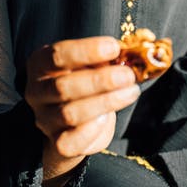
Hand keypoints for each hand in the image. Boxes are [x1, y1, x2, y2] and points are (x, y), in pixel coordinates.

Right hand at [24, 36, 139, 186]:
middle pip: (63, 86)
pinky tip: (108, 117)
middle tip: (128, 75)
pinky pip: (72, 140)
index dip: (86, 50)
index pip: (57, 55)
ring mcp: (45, 119)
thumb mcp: (95, 64)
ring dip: (105, 102)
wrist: (75, 125)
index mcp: (41, 65)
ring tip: (130, 92)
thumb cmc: (87, 84)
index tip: (114, 47)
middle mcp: (36, 92)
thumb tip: (150, 42)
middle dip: (100, 80)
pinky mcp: (58, 144)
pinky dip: (93, 129)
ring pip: (70, 113)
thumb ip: (113, 55)